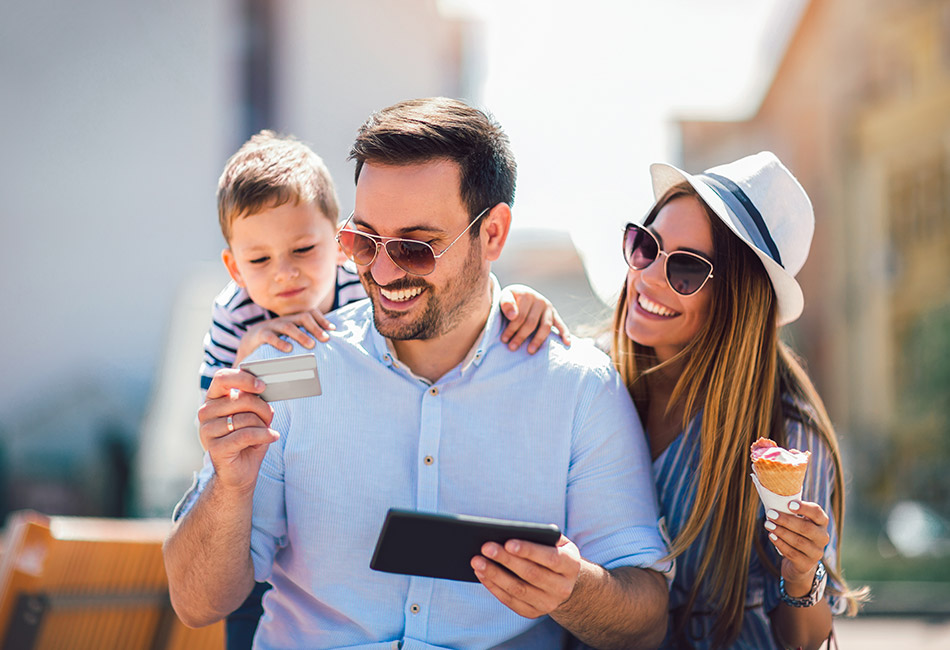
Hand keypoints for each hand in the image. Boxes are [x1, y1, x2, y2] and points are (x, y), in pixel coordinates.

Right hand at [197, 368, 278, 493]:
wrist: (240, 472)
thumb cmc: (248, 440)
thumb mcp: (253, 415)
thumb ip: (253, 400)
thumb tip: (263, 387)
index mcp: (213, 400)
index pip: (222, 378)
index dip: (243, 378)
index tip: (262, 386)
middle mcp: (206, 413)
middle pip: (241, 398)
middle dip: (263, 408)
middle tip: (270, 418)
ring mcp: (207, 431)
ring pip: (246, 418)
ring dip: (263, 425)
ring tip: (266, 432)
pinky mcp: (215, 448)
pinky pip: (247, 435)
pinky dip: (265, 435)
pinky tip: (272, 437)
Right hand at [234, 310, 334, 363]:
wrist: (249, 343)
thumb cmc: (276, 343)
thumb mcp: (292, 339)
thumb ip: (305, 341)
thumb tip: (326, 350)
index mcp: (294, 320)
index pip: (310, 313)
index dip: (322, 320)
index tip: (333, 330)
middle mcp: (285, 320)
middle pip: (303, 317)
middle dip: (315, 327)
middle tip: (325, 339)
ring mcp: (272, 326)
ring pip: (288, 326)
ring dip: (301, 335)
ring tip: (311, 345)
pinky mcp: (260, 334)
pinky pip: (271, 336)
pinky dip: (280, 342)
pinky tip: (289, 349)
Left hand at [471, 535, 580, 617]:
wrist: (566, 583)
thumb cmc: (555, 552)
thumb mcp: (557, 542)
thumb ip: (542, 535)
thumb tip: (512, 531)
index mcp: (571, 565)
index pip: (550, 558)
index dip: (529, 551)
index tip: (508, 542)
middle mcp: (562, 587)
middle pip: (530, 574)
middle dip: (506, 560)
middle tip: (485, 547)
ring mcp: (548, 603)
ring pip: (518, 589)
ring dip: (495, 575)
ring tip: (477, 561)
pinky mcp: (534, 613)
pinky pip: (510, 601)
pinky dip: (494, 587)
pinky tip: (481, 574)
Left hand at [499, 284, 570, 353]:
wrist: (521, 293)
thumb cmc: (511, 298)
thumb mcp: (505, 296)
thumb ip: (506, 304)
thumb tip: (513, 316)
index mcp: (527, 295)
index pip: (520, 316)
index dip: (511, 329)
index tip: (504, 340)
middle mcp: (540, 300)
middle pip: (531, 323)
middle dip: (521, 336)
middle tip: (512, 347)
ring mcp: (548, 307)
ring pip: (545, 326)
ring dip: (538, 340)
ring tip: (530, 351)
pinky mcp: (554, 313)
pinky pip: (560, 324)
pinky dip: (565, 333)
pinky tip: (566, 343)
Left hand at [764, 501, 830, 594]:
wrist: (800, 560)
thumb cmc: (796, 533)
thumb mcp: (798, 521)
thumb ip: (791, 512)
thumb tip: (774, 500)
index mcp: (822, 523)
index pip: (817, 513)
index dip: (804, 508)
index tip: (789, 504)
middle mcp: (823, 537)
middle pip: (806, 528)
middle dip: (786, 521)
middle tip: (771, 514)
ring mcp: (816, 552)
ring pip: (798, 541)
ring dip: (781, 532)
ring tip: (768, 524)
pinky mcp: (807, 564)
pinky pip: (792, 553)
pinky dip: (780, 543)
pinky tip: (771, 536)